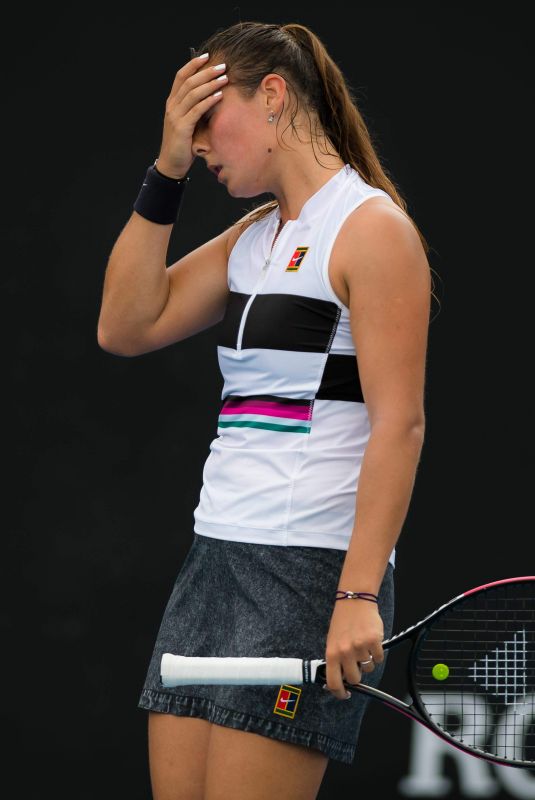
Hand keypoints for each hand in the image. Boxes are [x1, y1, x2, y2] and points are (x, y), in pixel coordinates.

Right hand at [157, 53, 228, 178]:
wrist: (172, 163)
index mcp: (172, 102)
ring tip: (224, 78)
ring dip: (210, 84)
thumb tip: (213, 94)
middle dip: (206, 72)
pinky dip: (208, 101)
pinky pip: (196, 110)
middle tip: (223, 66)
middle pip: (189, 82)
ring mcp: (175, 116)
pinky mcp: (182, 128)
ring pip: (193, 93)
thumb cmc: (183, 143)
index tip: (207, 56)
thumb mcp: (188, 122)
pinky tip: (219, 96)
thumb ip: (195, 108)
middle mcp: (172, 106)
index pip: (181, 76)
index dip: (193, 64)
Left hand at [323, 599, 383, 699]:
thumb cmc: (343, 621)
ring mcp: (360, 647)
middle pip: (355, 679)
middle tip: (356, 662)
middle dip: (357, 674)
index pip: (334, 682)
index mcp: (332, 653)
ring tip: (363, 646)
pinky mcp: (374, 641)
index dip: (340, 693)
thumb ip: (336, 660)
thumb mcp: (332, 641)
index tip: (345, 694)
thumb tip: (340, 680)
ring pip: (369, 669)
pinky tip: (371, 642)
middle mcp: (345, 652)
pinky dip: (377, 653)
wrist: (355, 601)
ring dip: (368, 661)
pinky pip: (379, 659)